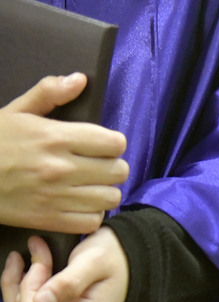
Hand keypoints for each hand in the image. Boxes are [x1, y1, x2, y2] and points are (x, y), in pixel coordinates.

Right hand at [0, 74, 129, 233]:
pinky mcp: (50, 220)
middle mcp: (61, 168)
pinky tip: (80, 204)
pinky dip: (91, 214)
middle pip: (119, 171)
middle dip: (112, 166)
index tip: (102, 145)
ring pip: (110, 198)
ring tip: (91, 185)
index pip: (113, 143)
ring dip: (105, 191)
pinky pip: (93, 221)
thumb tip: (79, 80)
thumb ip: (49, 94)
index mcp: (55, 137)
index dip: (112, 143)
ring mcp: (57, 196)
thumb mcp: (15, 112)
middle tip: (98, 166)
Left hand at [2, 230, 128, 301]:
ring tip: (38, 265)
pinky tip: (38, 280)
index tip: (40, 258)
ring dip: (23, 291)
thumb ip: (68, 282)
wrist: (131, 266)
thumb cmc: (113, 258)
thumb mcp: (93, 260)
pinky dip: (28, 299)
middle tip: (38, 257)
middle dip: (23, 285)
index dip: (28, 284)